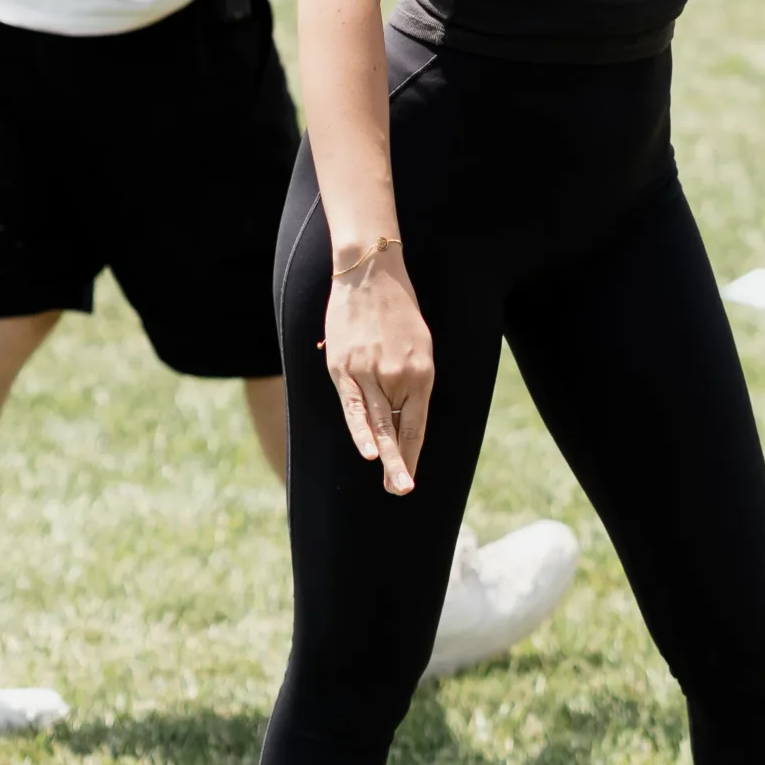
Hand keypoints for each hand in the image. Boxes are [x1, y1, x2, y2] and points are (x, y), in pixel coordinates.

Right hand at [320, 246, 432, 494]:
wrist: (370, 273)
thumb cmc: (398, 310)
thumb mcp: (420, 344)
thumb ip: (412, 380)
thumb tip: (402, 416)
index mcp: (422, 370)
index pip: (418, 422)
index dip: (415, 452)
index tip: (413, 477)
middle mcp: (398, 374)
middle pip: (398, 429)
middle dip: (401, 463)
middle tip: (403, 490)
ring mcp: (369, 371)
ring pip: (377, 423)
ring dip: (384, 456)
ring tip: (391, 484)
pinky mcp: (343, 367)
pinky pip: (352, 406)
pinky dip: (359, 431)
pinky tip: (367, 452)